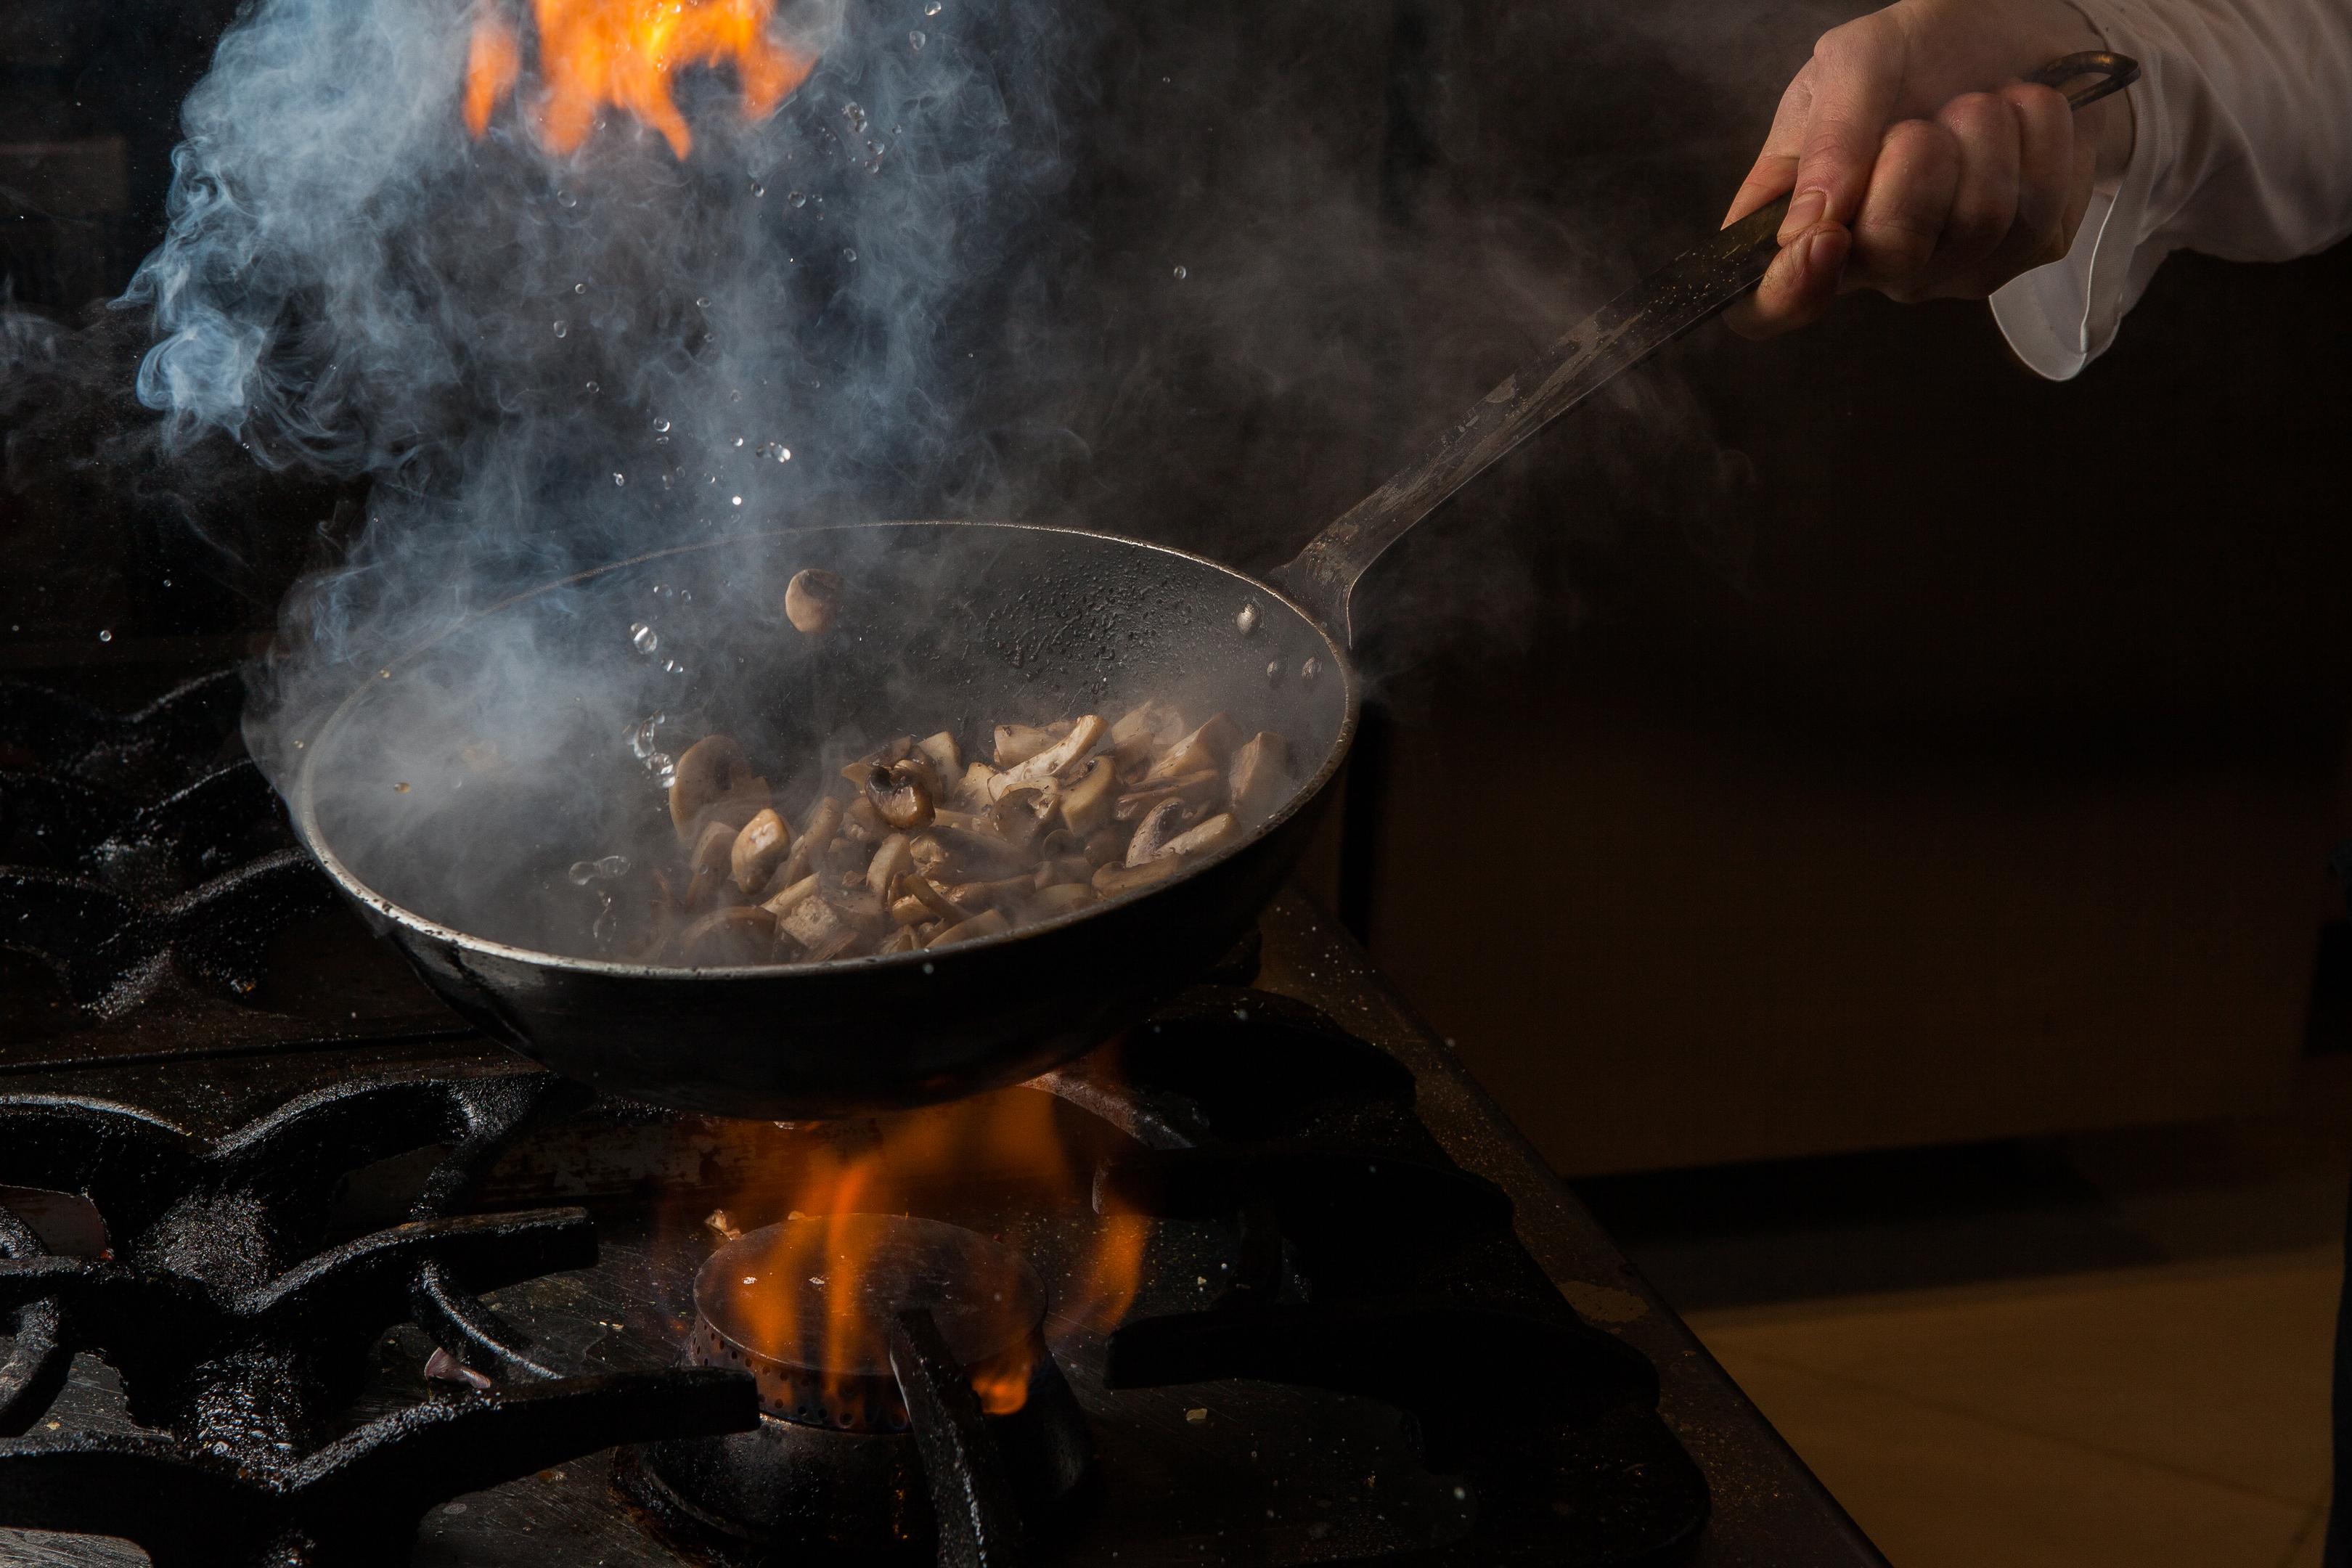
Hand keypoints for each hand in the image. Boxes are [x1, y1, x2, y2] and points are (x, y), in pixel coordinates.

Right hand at [1723, 0, 2135, 337]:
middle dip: (1916, 160)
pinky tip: (2018, 121)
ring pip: (1977, 223)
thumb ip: (1828, 134)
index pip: (1767, 308)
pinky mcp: (2027, 253)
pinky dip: (2037, 140)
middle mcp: (1874, 264)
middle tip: (1922, 121)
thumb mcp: (1853, 61)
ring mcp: (1952, 268)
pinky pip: (2038, 212)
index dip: (1788, 291)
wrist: (2015, 29)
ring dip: (1984, 136)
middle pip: (1891, 252)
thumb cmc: (1917, 52)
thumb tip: (1808, 221)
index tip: (1824, 237)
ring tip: (1974, 108)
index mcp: (1808, 226)